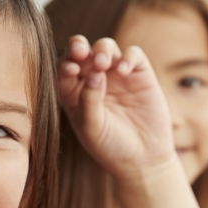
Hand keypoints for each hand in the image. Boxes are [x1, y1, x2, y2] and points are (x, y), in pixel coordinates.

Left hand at [58, 35, 175, 181]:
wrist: (142, 160)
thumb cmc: (111, 147)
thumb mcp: (92, 128)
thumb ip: (88, 100)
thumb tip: (93, 72)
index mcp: (75, 93)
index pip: (64, 69)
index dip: (64, 64)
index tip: (70, 70)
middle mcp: (94, 80)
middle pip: (82, 52)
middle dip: (78, 47)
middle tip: (80, 52)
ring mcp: (118, 76)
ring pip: (106, 48)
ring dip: (102, 50)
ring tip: (102, 63)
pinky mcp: (140, 75)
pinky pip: (133, 55)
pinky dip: (128, 57)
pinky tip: (123, 70)